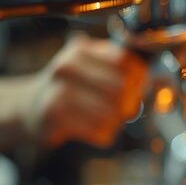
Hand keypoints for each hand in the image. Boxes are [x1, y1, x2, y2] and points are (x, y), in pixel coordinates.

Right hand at [21, 34, 147, 147]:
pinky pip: (98, 130)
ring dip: (117, 121)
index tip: (139, 88)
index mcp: (81, 50)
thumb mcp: (91, 66)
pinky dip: (104, 134)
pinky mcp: (54, 117)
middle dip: (130, 103)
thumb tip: (153, 79)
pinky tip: (97, 130)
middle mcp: (66, 66)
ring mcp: (58, 91)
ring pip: (111, 112)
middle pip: (121, 88)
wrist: (31, 106)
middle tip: (127, 109)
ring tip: (110, 120)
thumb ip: (121, 67)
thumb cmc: (71, 87)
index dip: (139, 79)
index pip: (125, 61)